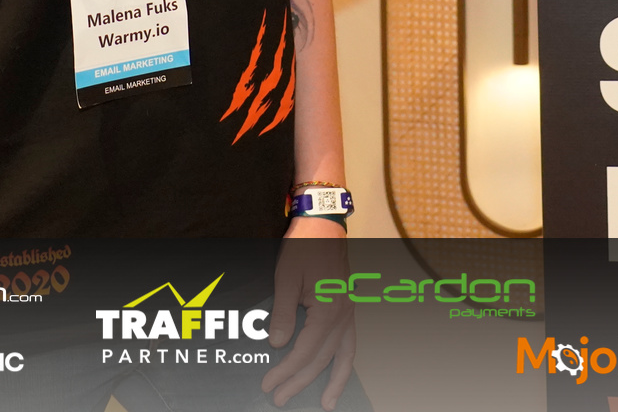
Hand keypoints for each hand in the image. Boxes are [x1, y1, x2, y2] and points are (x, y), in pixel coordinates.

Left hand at [261, 222, 353, 408]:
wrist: (324, 223)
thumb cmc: (304, 246)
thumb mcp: (285, 277)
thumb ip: (282, 313)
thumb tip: (277, 344)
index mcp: (328, 309)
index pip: (304, 351)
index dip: (285, 370)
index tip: (268, 384)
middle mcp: (343, 314)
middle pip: (322, 358)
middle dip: (300, 382)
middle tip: (280, 399)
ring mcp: (349, 311)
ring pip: (345, 355)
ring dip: (335, 381)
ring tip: (328, 403)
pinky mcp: (348, 306)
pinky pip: (349, 342)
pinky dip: (343, 361)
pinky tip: (336, 372)